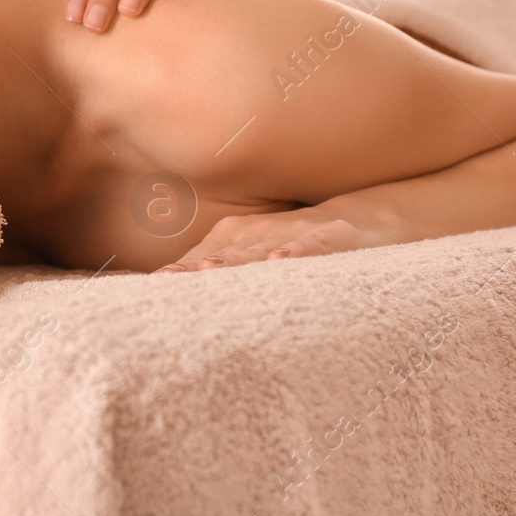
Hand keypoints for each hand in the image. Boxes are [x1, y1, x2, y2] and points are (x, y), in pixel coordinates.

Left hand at [154, 208, 400, 272]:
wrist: (362, 224)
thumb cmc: (296, 247)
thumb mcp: (253, 256)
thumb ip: (216, 271)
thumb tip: (168, 292)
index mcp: (237, 239)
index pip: (202, 260)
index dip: (179, 274)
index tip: (152, 289)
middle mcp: (259, 234)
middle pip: (223, 256)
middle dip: (195, 271)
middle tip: (167, 283)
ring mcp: (294, 235)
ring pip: (260, 250)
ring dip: (235, 261)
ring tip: (210, 272)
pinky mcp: (331, 239)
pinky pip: (310, 247)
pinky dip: (295, 253)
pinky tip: (279, 261)